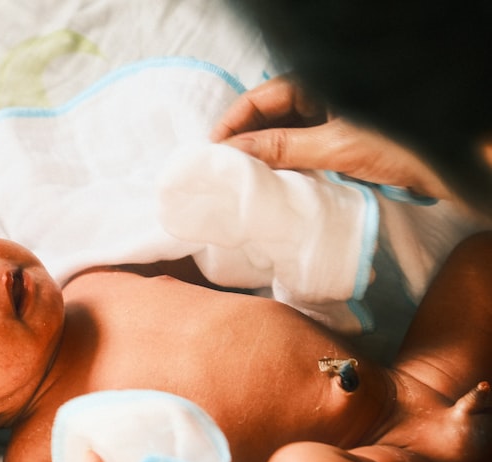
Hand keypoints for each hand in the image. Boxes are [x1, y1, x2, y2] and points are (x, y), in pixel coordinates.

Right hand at [210, 76, 452, 200]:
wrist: (447, 165)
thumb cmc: (400, 146)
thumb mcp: (335, 147)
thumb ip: (283, 148)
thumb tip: (234, 152)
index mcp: (316, 84)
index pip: (259, 99)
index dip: (231, 124)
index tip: (211, 152)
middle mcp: (319, 96)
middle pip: (266, 116)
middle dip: (242, 140)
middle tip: (219, 169)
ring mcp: (327, 118)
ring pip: (280, 134)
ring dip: (260, 155)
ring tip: (238, 178)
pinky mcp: (335, 140)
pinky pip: (297, 148)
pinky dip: (281, 163)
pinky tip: (268, 180)